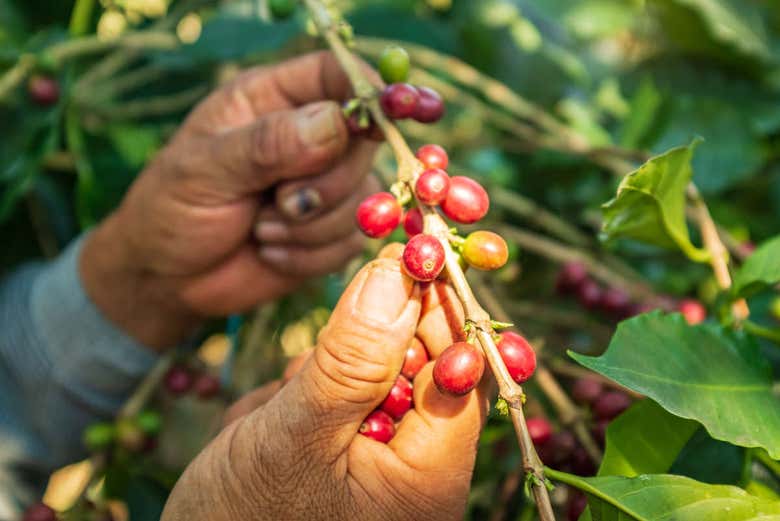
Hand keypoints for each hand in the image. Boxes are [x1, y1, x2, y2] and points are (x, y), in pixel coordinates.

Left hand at [80, 51, 378, 347]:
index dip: (371, 89)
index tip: (398, 109)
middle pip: (364, 142)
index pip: (336, 75)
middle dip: (326, 182)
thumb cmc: (172, 209)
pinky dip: (309, 255)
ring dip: (311, 226)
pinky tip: (270, 251)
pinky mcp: (330, 232)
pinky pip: (352, 241)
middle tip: (280, 201)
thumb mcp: (205, 169)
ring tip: (260, 228)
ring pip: (363, 197)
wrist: (168, 278)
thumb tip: (338, 121)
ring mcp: (323, 186)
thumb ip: (268, 143)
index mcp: (272, 100)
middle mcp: (307, 137)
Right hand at [161, 257, 488, 520]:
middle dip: (371, 345)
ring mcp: (380, 459)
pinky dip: (310, 389)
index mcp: (428, 477)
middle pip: (422, 366)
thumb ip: (352, 356)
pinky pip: (344, 392)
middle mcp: (417, 470)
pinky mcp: (347, 449)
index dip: (438, 310)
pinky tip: (272, 421)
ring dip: (329, 371)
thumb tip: (398, 272)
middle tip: (323, 347)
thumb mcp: (295, 434)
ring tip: (279, 414)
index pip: (461, 372)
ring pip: (376, 372)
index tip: (407, 257)